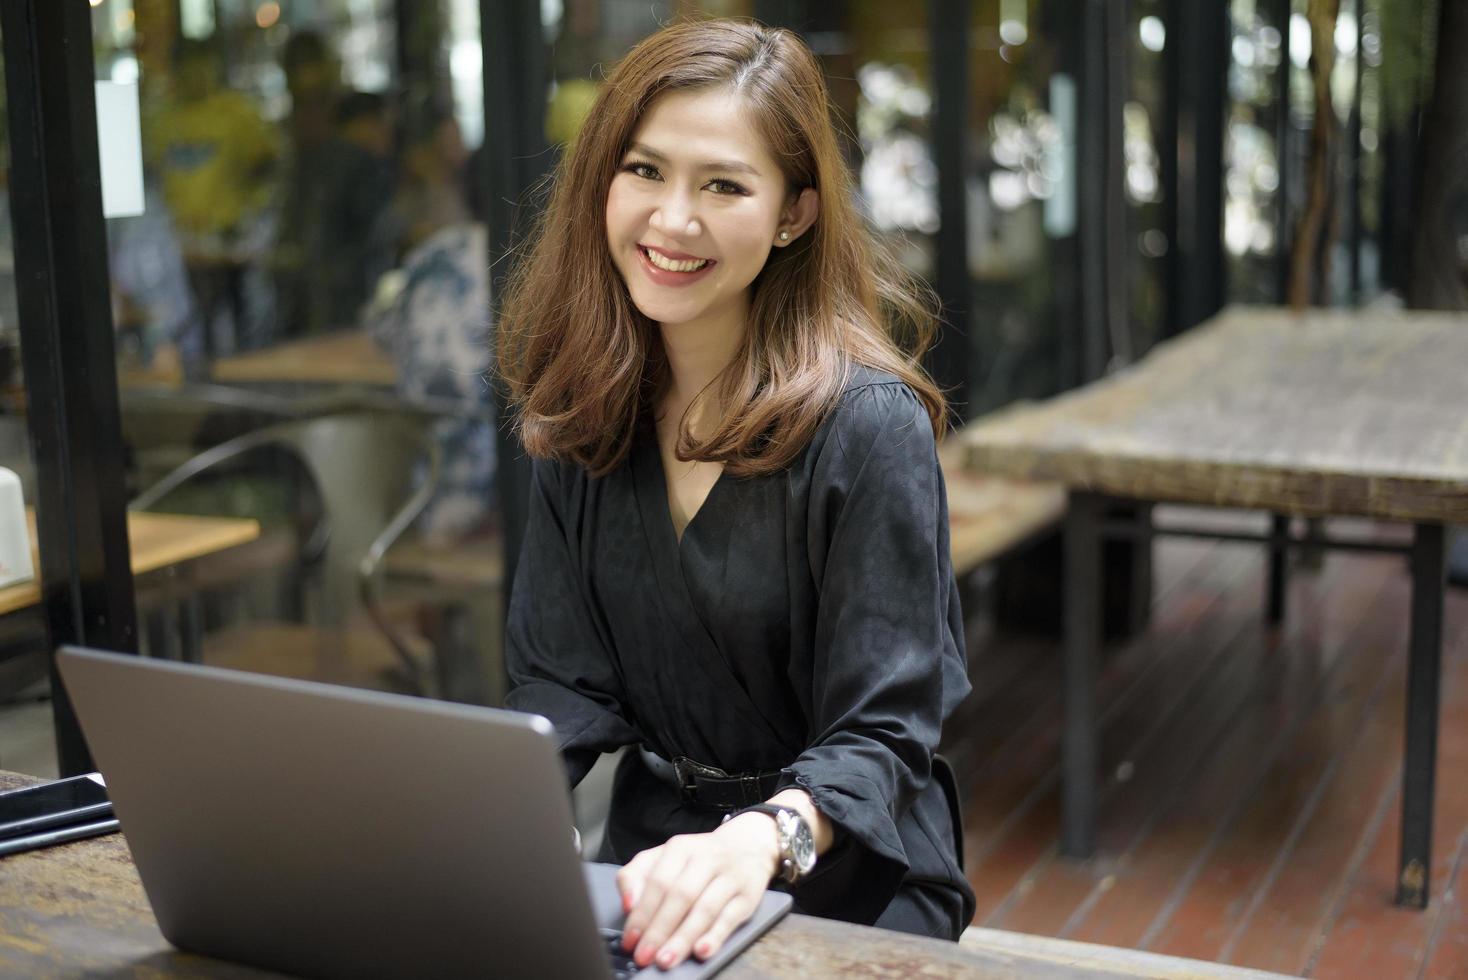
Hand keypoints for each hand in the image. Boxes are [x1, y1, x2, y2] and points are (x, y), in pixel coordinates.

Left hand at [616, 813, 779, 969]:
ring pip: (705, 909)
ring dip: (683, 938)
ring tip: (666, 959)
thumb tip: (628, 905)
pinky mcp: (748, 897)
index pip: (657, 882)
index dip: (642, 913)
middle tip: (644, 955)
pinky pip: (730, 919)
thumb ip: (637, 876)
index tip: (630, 939)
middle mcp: (707, 859)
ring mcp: (730, 877)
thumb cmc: (699, 857)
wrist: (748, 844)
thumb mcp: (665, 856)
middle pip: (680, 896)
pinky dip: (715, 937)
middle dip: (659, 929)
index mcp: (681, 848)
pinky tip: (701, 950)